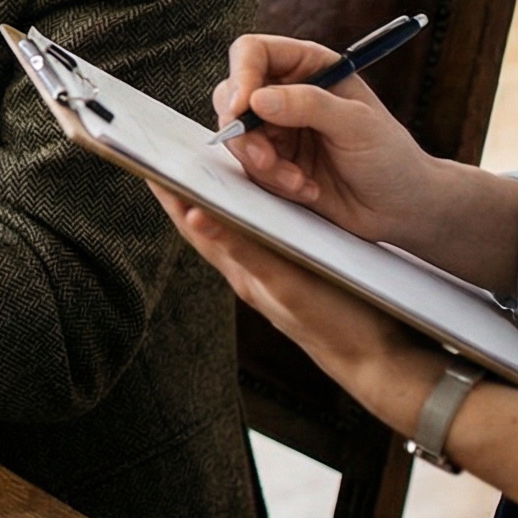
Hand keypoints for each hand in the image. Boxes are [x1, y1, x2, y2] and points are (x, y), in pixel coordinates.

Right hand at [153, 181, 517, 504]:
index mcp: (252, 266)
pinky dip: (219, 235)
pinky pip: (244, 256)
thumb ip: (268, 248)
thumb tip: (244, 216)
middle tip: (143, 157)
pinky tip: (202, 212)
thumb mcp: (300, 275)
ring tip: (157, 175)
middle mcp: (248, 275)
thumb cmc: (344, 313)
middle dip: (168, 193)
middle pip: (197, 227)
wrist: (375, 360)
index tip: (157, 160)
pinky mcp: (282, 290)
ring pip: (212, 239)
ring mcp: (261, 284)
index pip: (206, 221)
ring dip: (181, 207)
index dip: (179, 192)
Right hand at [212, 33, 462, 250]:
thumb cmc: (391, 157)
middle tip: (266, 159)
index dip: (241, 75)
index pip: (253, 53)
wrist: (401, 209)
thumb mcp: (357, 125)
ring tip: (299, 182)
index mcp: (310, 67)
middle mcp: (287, 94)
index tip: (242, 108)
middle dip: (244, 132)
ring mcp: (277, 130)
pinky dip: (272, 182)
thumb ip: (310, 105)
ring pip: (237, 137)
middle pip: (232, 95)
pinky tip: (306, 189)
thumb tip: (257, 98)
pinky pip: (249, 168)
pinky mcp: (273, 163)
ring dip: (262, 165)